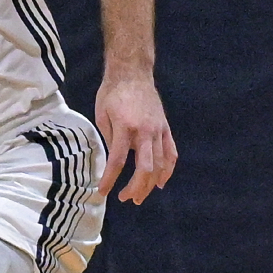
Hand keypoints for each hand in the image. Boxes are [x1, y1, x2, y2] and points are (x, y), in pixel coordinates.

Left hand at [93, 75, 176, 204]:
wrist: (132, 73)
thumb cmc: (112, 93)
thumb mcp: (102, 115)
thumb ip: (110, 139)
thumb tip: (115, 161)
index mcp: (125, 127)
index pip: (118, 160)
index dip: (110, 179)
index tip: (103, 192)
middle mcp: (145, 131)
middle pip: (145, 168)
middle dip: (135, 188)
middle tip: (125, 199)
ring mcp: (158, 130)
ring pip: (160, 164)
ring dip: (150, 184)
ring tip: (140, 196)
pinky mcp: (165, 128)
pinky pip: (171, 153)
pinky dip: (167, 170)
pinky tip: (160, 182)